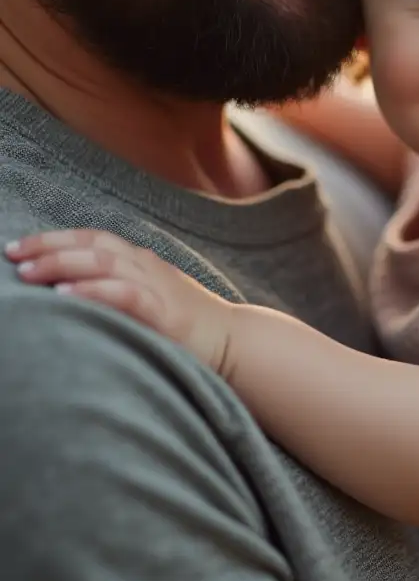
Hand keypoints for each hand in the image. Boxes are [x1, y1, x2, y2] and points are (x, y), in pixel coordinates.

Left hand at [6, 230, 233, 372]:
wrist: (235, 341)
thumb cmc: (189, 325)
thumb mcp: (151, 298)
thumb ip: (119, 289)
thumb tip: (71, 292)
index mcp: (142, 261)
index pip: (94, 239)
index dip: (56, 239)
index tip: (19, 246)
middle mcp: (147, 267)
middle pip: (94, 245)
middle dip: (50, 247)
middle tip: (13, 254)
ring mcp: (157, 287)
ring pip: (105, 263)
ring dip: (63, 264)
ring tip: (28, 273)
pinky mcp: (164, 313)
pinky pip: (125, 294)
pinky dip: (95, 290)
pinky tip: (67, 294)